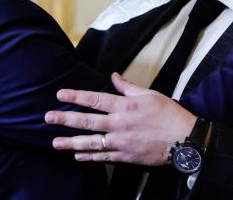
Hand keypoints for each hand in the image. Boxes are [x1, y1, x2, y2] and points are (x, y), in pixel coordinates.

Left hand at [45, 73, 195, 165]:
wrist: (184, 140)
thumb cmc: (168, 114)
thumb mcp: (149, 94)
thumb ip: (127, 87)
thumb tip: (113, 75)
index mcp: (125, 106)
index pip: (94, 99)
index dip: (75, 96)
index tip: (60, 95)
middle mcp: (119, 124)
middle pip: (87, 121)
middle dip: (65, 119)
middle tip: (48, 118)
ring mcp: (121, 142)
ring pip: (90, 143)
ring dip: (71, 143)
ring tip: (55, 142)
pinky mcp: (125, 156)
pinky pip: (102, 157)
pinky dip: (88, 157)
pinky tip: (77, 156)